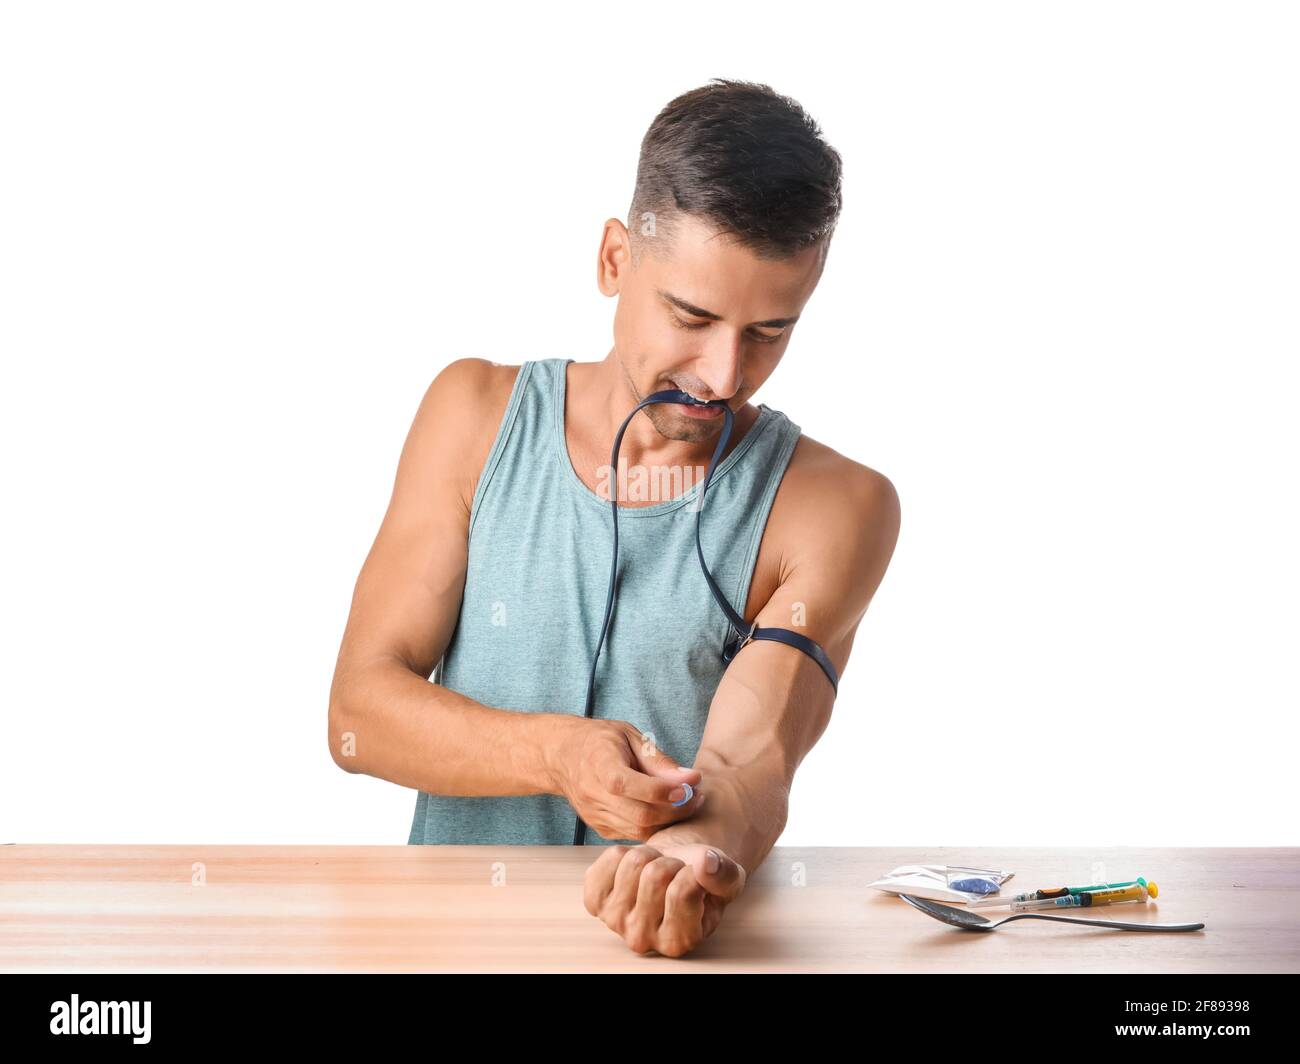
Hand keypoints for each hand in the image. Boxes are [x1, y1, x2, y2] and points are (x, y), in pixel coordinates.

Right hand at [551, 718, 704, 841]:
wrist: (562, 756)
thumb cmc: (601, 741)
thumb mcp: (630, 736)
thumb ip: (659, 760)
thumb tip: (691, 779)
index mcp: (600, 765)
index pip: (634, 786)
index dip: (666, 790)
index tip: (692, 785)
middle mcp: (594, 795)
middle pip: (640, 815)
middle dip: (676, 810)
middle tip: (698, 797)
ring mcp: (595, 815)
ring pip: (640, 830)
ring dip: (669, 820)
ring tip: (688, 803)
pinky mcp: (600, 828)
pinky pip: (634, 834)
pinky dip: (655, 826)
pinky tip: (667, 811)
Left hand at [584, 842, 746, 956]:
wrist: (675, 870)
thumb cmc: (701, 879)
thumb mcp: (728, 877)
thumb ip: (724, 874)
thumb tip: (706, 863)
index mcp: (679, 941)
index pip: (682, 893)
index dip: (693, 870)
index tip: (695, 876)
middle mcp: (643, 939)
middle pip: (654, 876)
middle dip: (670, 861)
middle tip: (674, 871)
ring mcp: (615, 921)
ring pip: (632, 863)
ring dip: (649, 854)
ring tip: (656, 868)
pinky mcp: (595, 899)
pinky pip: (610, 857)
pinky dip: (625, 851)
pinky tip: (634, 869)